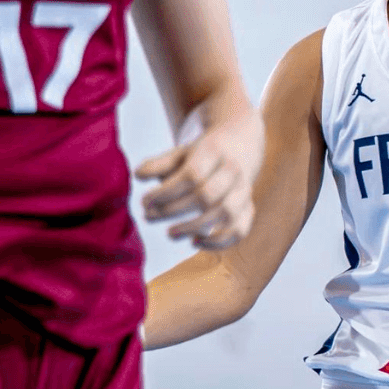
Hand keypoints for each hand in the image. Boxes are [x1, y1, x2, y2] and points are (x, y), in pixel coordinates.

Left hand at [136, 102, 262, 249]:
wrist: (241, 146)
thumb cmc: (203, 154)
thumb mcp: (181, 152)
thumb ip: (159, 164)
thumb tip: (139, 176)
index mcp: (215, 152)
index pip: (191, 176)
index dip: (166, 192)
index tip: (145, 201)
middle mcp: (233, 171)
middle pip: (206, 196)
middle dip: (174, 210)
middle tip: (149, 216)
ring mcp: (244, 191)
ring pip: (224, 214)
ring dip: (193, 227)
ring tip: (170, 233)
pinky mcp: (249, 208)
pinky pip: (240, 230)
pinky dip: (219, 242)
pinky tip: (196, 242)